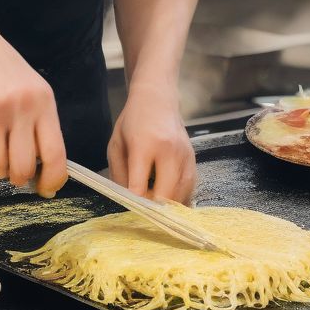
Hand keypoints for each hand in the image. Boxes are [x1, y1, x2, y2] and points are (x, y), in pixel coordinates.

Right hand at [0, 12, 66, 196]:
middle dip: (18, 178)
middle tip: (14, 172)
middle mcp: (20, 107)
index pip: (55, 154)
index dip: (53, 179)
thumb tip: (47, 170)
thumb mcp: (34, 90)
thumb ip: (42, 125)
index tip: (46, 189)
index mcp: (44, 102)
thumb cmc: (5, 70)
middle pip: (22, 168)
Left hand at [107, 87, 195, 201]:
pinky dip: (178, 197)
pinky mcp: (194, 160)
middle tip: (142, 209)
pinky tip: (166, 196)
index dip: (134, 204)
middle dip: (153, 209)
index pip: (140, 186)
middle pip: (166, 196)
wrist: (158, 99)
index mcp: (145, 145)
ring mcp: (185, 156)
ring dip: (167, 206)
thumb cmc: (132, 122)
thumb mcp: (116, 145)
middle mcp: (170, 151)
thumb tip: (128, 203)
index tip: (129, 210)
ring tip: (153, 203)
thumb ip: (119, 175)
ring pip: (181, 196)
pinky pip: (189, 188)